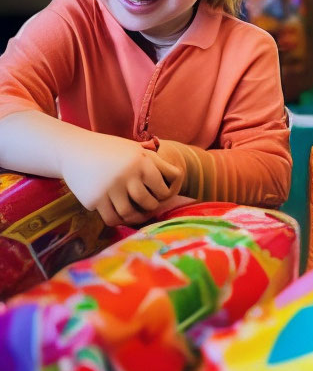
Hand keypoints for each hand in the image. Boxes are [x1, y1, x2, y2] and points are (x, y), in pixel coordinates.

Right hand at [62, 133, 183, 226]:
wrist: (74, 150)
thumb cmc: (111, 149)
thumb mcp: (135, 150)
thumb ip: (155, 163)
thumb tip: (179, 176)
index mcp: (142, 162)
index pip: (163, 188)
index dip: (164, 195)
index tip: (161, 197)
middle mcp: (127, 175)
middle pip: (148, 203)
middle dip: (151, 208)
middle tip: (150, 209)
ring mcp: (110, 188)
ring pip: (129, 214)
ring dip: (135, 218)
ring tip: (137, 216)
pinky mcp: (94, 199)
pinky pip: (111, 218)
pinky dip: (118, 220)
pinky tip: (120, 216)